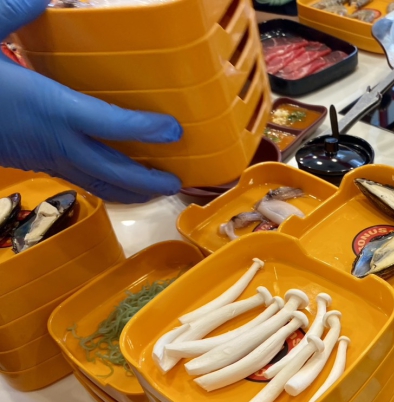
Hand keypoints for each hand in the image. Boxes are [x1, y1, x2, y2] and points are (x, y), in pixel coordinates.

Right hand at [0, 0, 182, 202]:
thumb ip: (16, 10)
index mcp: (47, 106)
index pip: (107, 124)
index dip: (142, 129)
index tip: (174, 131)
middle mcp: (52, 139)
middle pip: (111, 171)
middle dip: (147, 181)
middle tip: (179, 182)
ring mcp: (44, 157)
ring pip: (96, 184)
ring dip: (130, 192)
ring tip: (159, 193)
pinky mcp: (34, 163)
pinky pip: (79, 181)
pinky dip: (105, 188)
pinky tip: (119, 186)